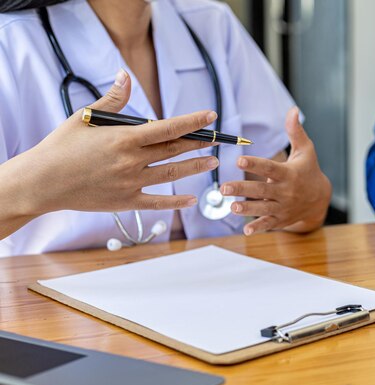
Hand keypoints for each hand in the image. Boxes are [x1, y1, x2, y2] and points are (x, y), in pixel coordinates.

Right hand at [13, 69, 218, 215]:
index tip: (211, 116)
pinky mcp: (126, 202)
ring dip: (195, 167)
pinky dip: (177, 202)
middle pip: (174, 150)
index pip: (168, 128)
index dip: (192, 122)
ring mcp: (131, 183)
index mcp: (124, 138)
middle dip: (199, 143)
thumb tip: (125, 76)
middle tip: (218, 140)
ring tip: (213, 162)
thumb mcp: (84, 118)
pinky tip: (192, 199)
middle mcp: (132, 161)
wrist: (41, 182)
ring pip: (171, 173)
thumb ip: (112, 100)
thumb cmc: (60, 147)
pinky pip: (157, 202)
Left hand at [220, 107, 330, 234]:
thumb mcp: (306, 150)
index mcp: (289, 173)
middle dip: (243, 189)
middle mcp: (285, 192)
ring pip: (263, 209)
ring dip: (247, 209)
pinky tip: (246, 230)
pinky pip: (269, 225)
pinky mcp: (281, 219)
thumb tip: (293, 110)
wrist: (320, 199)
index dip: (255, 164)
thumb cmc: (308, 170)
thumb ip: (296, 131)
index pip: (270, 168)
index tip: (239, 160)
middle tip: (224, 188)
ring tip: (232, 207)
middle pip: (262, 190)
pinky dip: (258, 228)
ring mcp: (283, 207)